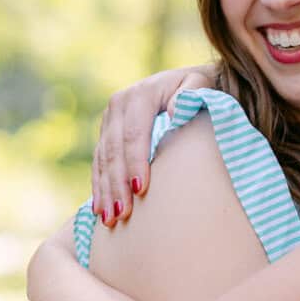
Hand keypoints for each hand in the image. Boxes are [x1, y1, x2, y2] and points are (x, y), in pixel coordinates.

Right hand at [91, 64, 217, 227]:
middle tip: (123, 214)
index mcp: (141, 94)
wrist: (184, 80)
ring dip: (105, 190)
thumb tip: (175, 111)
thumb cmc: (199, 88)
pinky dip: (99, 186)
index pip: (135, 133)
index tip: (140, 189)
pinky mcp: (106, 131)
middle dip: (117, 184)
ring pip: (103, 158)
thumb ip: (192, 93)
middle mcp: (119, 104)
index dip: (136, 162)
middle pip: (114, 150)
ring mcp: (110, 119)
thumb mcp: (200, 84)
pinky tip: (100, 209)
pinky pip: (99, 161)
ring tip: (110, 219)